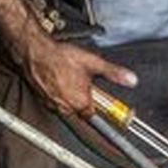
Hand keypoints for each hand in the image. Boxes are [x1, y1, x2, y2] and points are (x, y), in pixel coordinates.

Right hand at [21, 36, 136, 116]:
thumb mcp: (93, 63)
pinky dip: (58, 93)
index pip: (93, 116)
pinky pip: (54, 101)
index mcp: (80, 102)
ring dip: (70, 97)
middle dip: (82, 99)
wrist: (36, 51)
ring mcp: (52, 104)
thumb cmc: (60, 57)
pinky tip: (59, 79)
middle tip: (82, 83)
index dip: (98, 107)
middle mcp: (65, 107)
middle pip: (79, 111)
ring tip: (69, 78)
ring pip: (66, 106)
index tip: (99, 102)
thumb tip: (130, 79)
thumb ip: (113, 73)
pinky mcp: (42, 99)